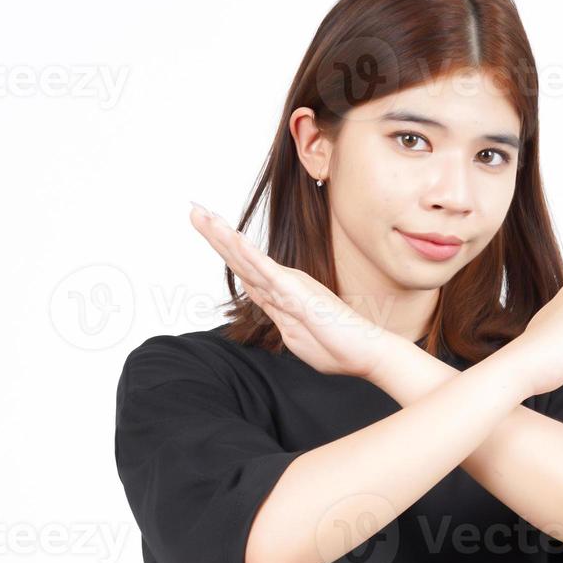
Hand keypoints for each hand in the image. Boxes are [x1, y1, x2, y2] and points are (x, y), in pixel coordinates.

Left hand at [188, 202, 395, 377]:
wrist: (368, 352)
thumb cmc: (340, 348)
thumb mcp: (298, 338)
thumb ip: (283, 322)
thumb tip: (273, 317)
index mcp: (283, 295)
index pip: (246, 271)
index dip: (225, 250)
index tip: (207, 230)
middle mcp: (284, 284)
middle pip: (241, 257)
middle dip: (216, 233)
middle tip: (194, 210)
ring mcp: (290, 285)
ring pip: (248, 257)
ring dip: (223, 236)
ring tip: (202, 214)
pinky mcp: (296, 292)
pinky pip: (265, 269)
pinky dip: (246, 252)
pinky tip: (229, 236)